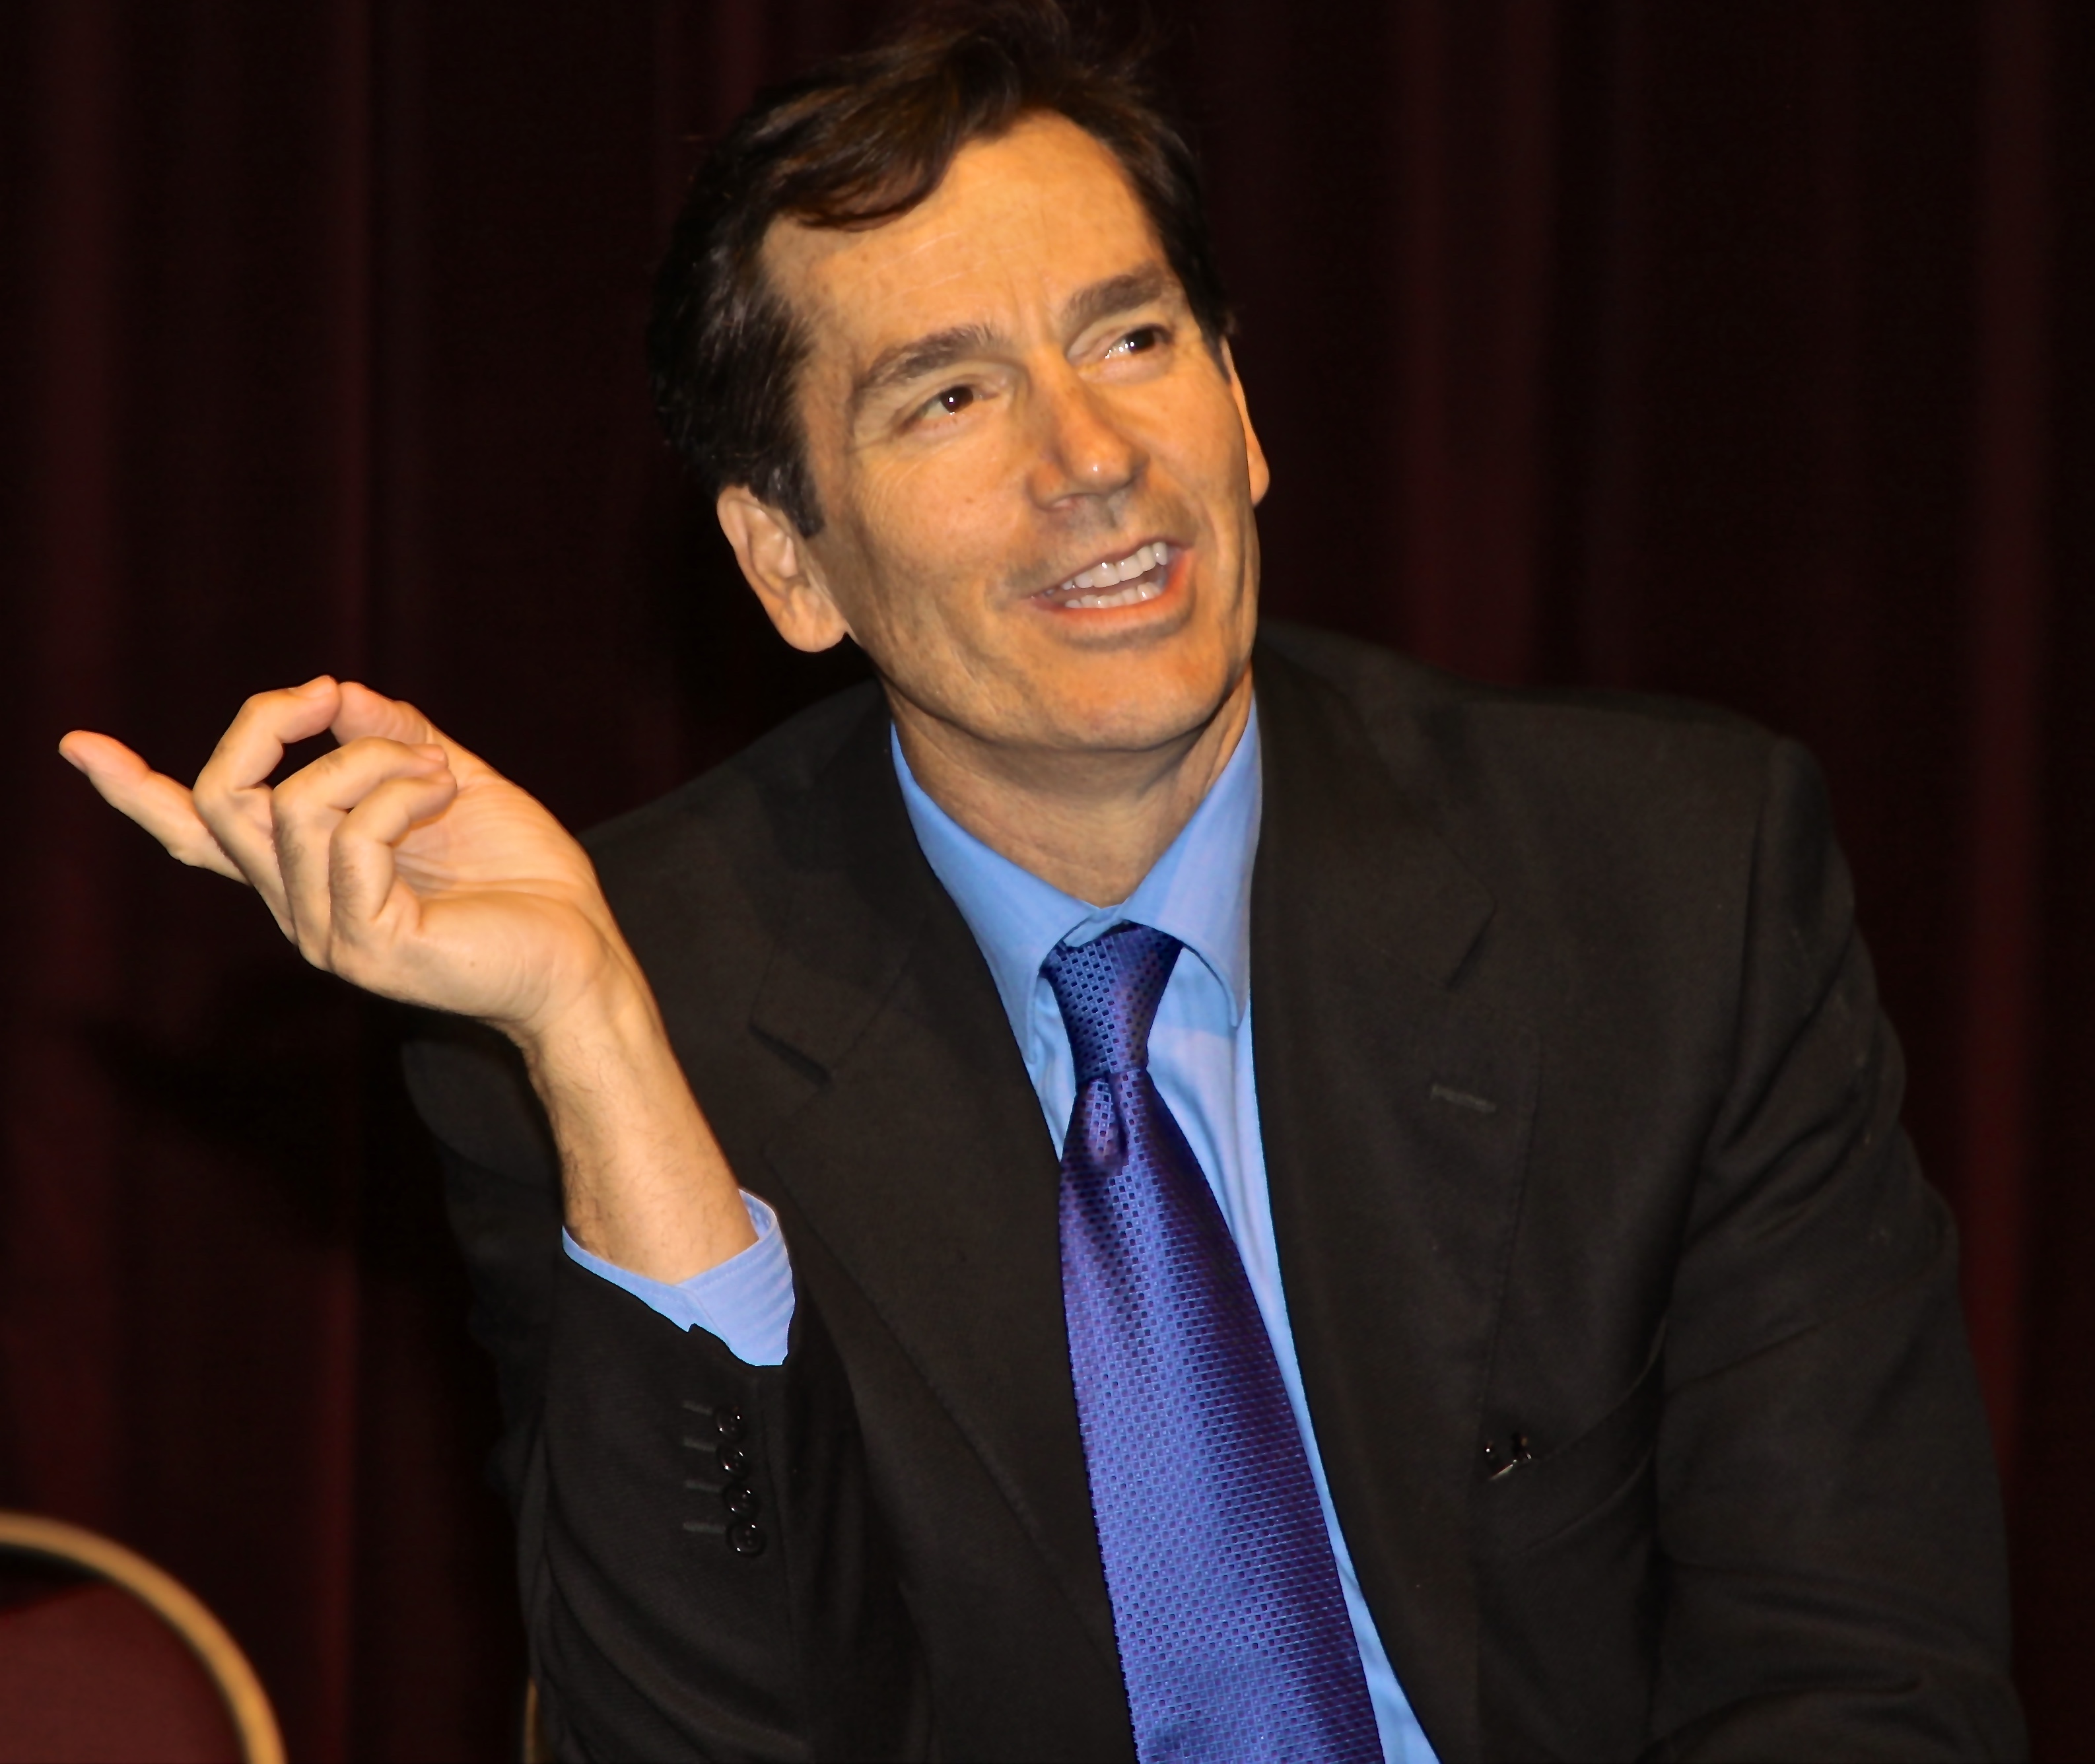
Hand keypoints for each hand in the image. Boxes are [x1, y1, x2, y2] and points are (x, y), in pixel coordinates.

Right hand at [60, 677, 632, 1042]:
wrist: (585, 954)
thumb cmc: (526, 880)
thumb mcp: (451, 782)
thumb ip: (391, 738)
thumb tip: (335, 693)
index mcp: (307, 873)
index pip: (199, 833)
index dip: (134, 791)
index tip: (77, 743)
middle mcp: (298, 907)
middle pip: (220, 797)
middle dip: (267, 722)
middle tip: (330, 694)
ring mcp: (324, 933)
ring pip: (290, 806)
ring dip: (372, 759)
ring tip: (442, 770)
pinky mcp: (364, 944)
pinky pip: (348, 837)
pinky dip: (398, 791)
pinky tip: (446, 790)